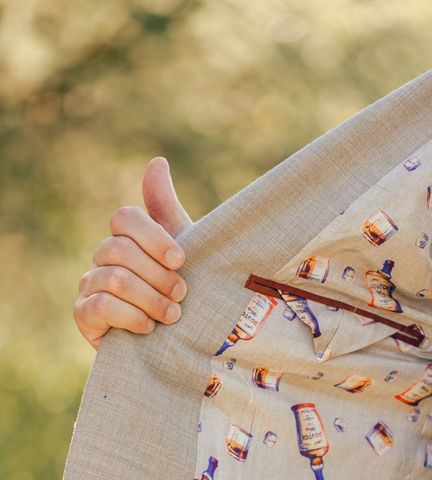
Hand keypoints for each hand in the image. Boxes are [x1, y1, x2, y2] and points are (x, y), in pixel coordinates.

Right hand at [73, 157, 192, 349]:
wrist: (173, 337)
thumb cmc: (180, 285)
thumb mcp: (183, 247)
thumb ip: (166, 208)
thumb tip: (157, 161)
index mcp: (128, 236)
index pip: (126, 218)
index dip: (154, 237)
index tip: (181, 259)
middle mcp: (104, 255)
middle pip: (120, 249)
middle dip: (157, 274)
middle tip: (182, 293)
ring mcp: (90, 284)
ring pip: (113, 279)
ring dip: (150, 299)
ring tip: (174, 315)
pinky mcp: (83, 314)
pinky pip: (101, 306)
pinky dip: (131, 317)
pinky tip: (149, 328)